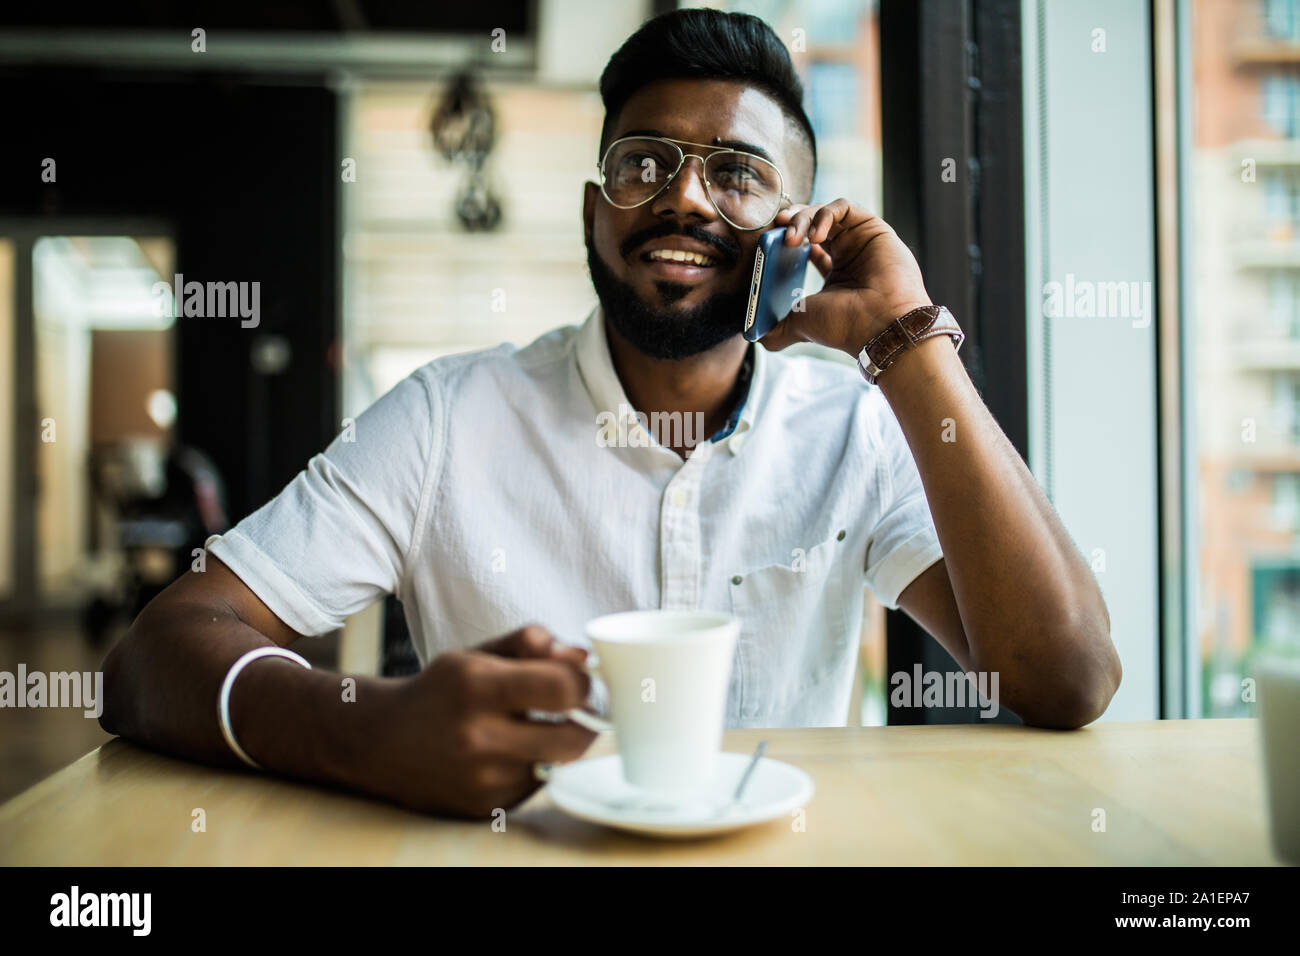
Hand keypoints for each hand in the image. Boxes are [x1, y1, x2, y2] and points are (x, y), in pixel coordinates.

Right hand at [368, 625, 595, 817]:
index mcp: (478, 686)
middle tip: (574, 710)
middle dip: (585, 721)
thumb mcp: (477, 654)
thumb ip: (531, 643)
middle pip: (574, 739)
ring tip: (535, 728)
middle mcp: (479, 736)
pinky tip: (510, 753)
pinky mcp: (485, 806)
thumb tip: (582, 657)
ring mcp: (482, 777)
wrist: (382, 742)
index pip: (564, 689)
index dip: (583, 683)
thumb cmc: (440, 691)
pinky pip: (536, 785)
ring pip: (558, 763)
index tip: (578, 681)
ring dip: (558, 745)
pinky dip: (535, 766)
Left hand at [759, 199, 932, 355]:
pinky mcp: (871, 227)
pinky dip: (824, 214)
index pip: (806, 248)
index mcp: (836, 274)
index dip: (785, 240)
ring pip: (825, 212)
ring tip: (791, 236)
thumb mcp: (802, 324)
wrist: (879, 326)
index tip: (768, 244)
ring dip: (803, 218)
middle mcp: (849, 254)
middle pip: (813, 224)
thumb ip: (777, 327)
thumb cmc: (846, 326)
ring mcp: (860, 240)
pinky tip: (815, 235)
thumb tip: (755, 334)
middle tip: (774, 228)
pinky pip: (843, 206)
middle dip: (790, 222)